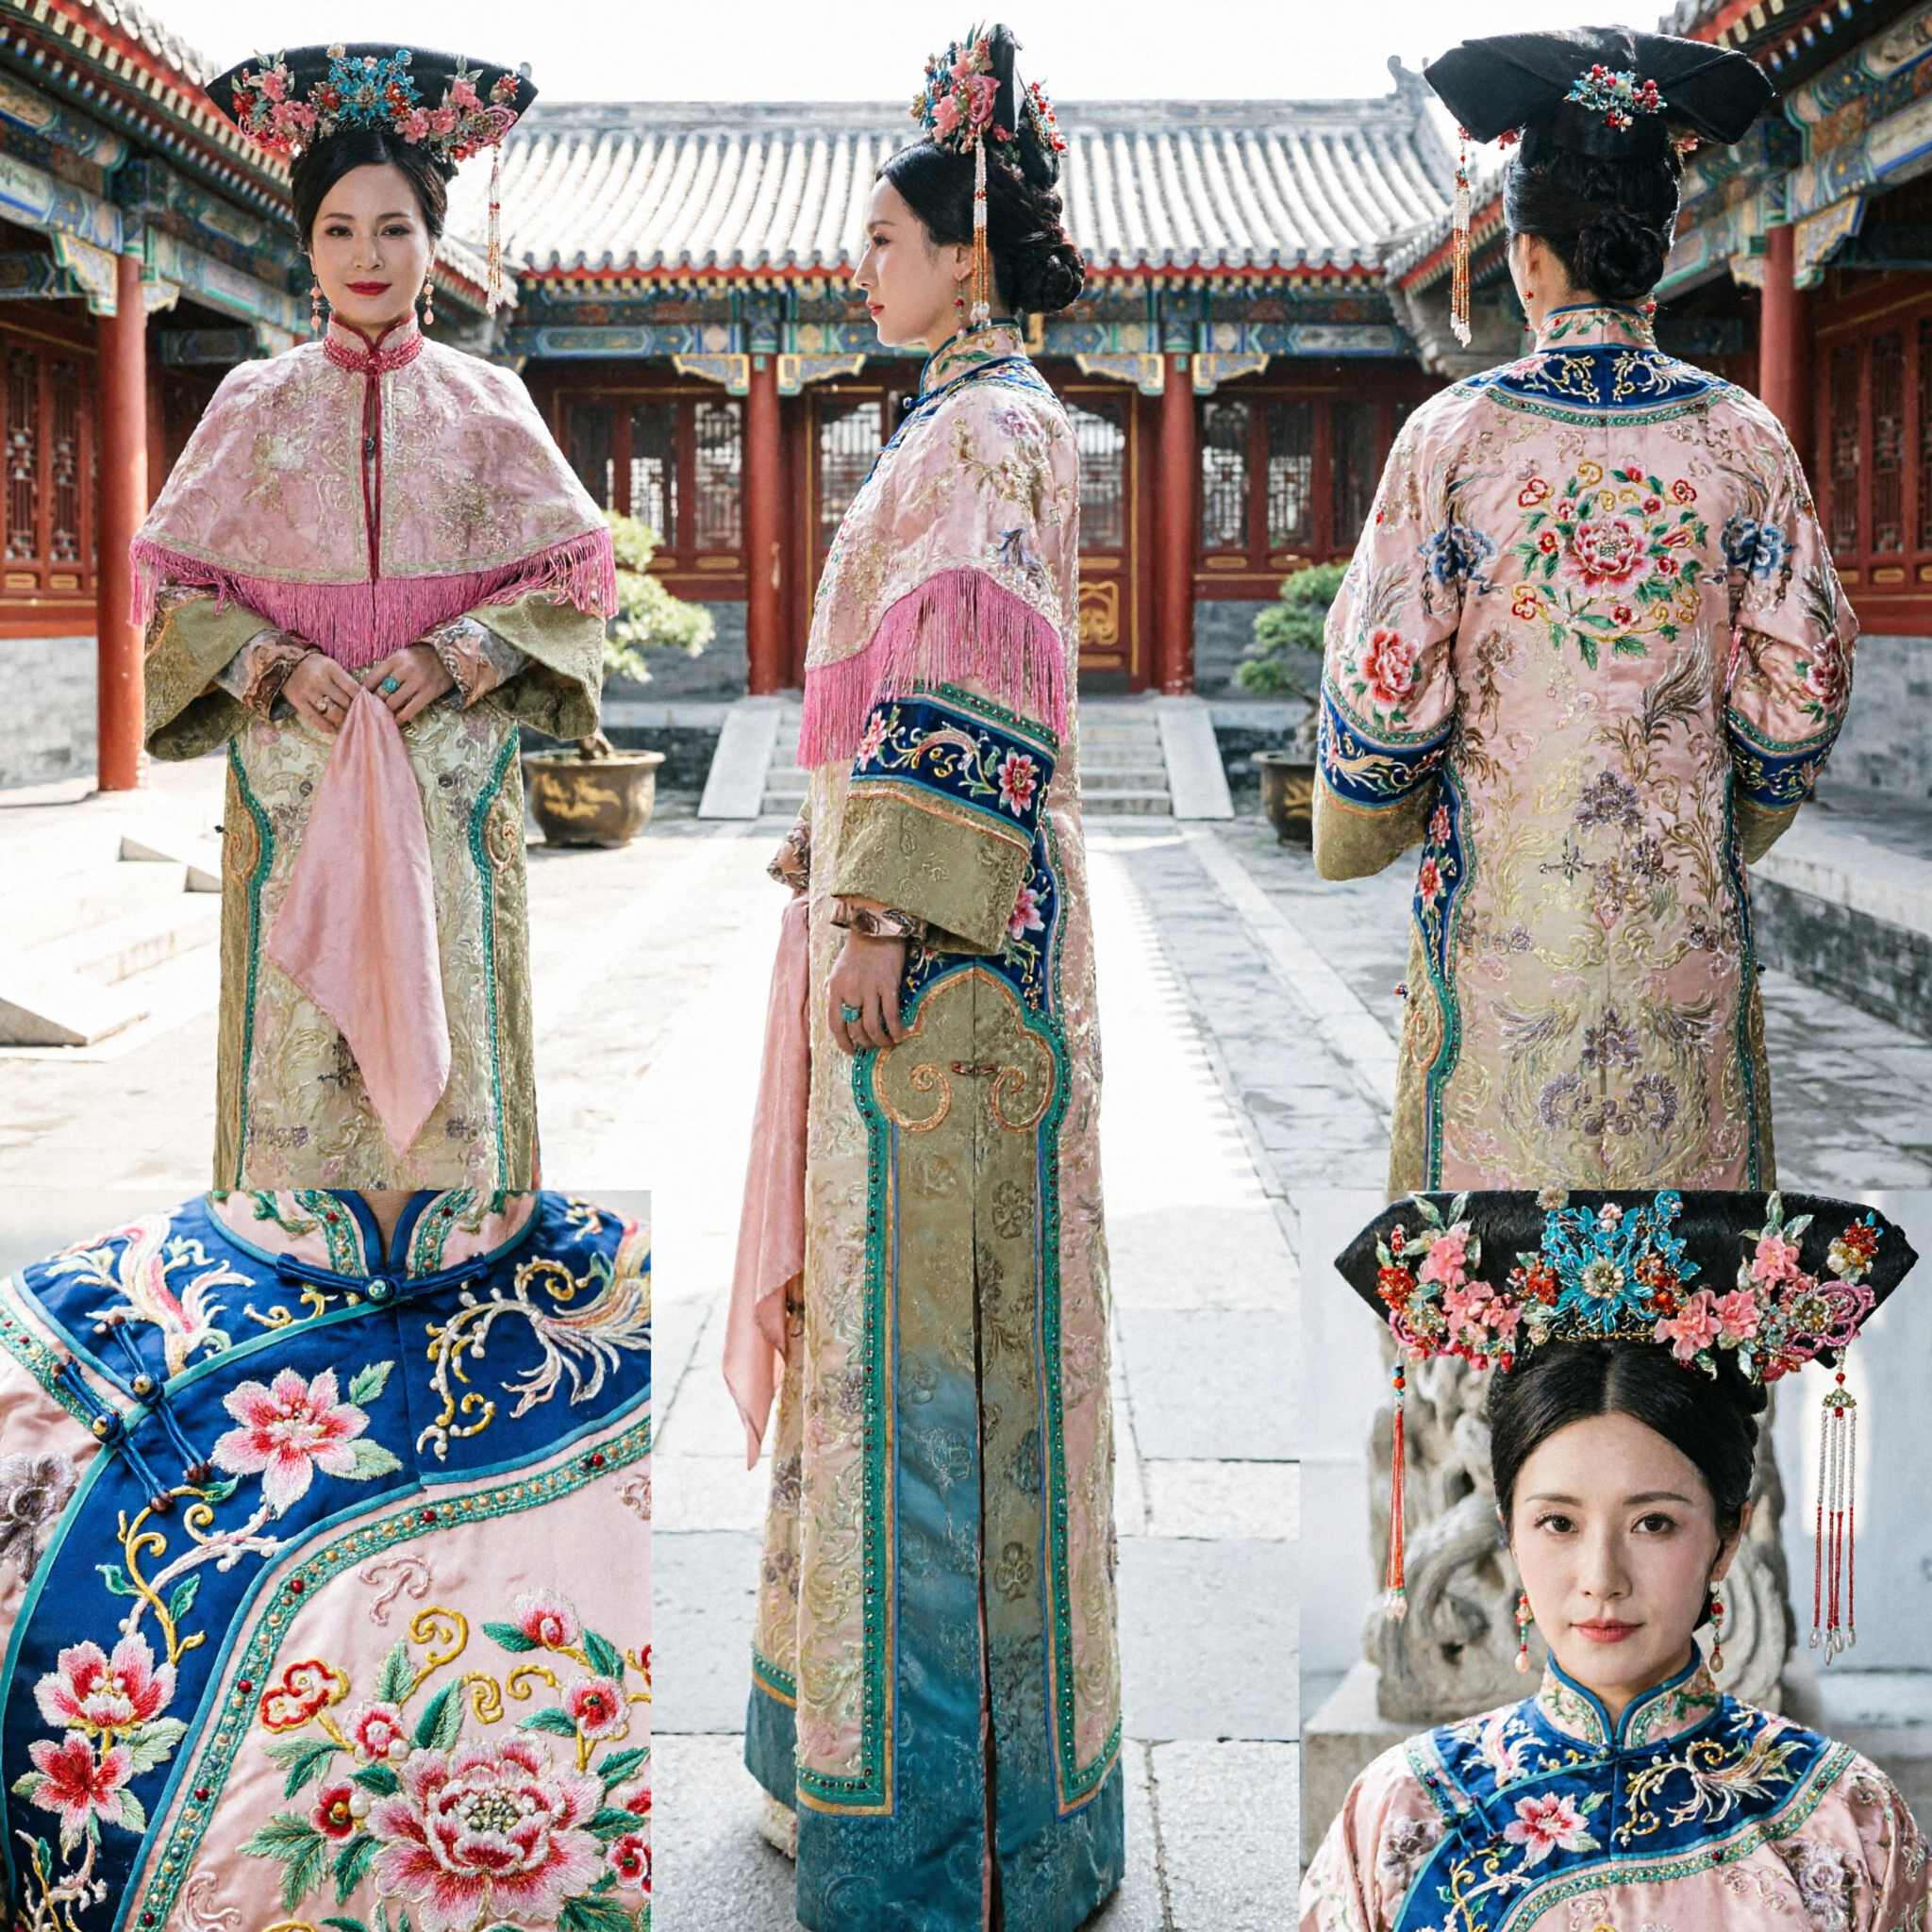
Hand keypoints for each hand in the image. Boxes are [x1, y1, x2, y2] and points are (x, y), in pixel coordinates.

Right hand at [282, 650, 361, 735]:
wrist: (284, 662)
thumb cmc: (314, 665)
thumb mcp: (331, 666)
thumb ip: (345, 680)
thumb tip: (362, 698)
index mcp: (331, 669)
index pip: (352, 688)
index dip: (363, 699)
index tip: (369, 707)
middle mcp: (319, 680)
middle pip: (343, 701)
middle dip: (353, 711)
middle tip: (361, 718)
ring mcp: (308, 692)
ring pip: (330, 711)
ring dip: (341, 720)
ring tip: (349, 724)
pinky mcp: (297, 701)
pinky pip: (313, 717)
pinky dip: (324, 726)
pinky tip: (333, 730)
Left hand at [366, 642, 455, 725]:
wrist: (447, 658)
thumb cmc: (420, 659)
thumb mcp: (402, 657)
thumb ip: (388, 670)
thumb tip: (370, 690)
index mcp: (397, 658)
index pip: (373, 676)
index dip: (365, 690)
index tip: (362, 697)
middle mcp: (406, 669)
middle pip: (382, 691)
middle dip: (376, 702)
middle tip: (373, 708)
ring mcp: (418, 682)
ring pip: (394, 702)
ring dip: (387, 710)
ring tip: (384, 714)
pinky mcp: (429, 693)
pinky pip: (410, 710)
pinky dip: (400, 718)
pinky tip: (395, 721)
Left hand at [828, 932, 907, 1053]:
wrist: (877, 927)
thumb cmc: (859, 950)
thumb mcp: (840, 971)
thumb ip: (841, 994)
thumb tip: (847, 1018)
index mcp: (835, 988)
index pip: (835, 1024)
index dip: (843, 1042)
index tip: (851, 1051)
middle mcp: (850, 991)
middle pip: (855, 1028)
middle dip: (864, 1043)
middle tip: (872, 1047)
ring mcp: (869, 988)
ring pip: (873, 1026)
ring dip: (880, 1040)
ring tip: (887, 1043)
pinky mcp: (888, 985)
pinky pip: (891, 1015)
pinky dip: (896, 1029)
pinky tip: (900, 1035)